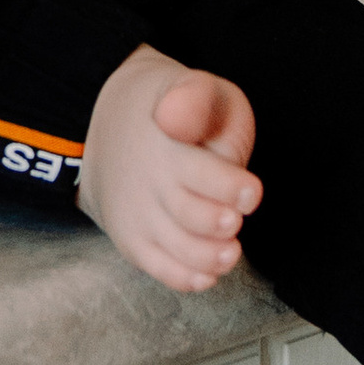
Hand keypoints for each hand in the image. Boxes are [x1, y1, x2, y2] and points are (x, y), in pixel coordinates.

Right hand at [79, 46, 258, 291]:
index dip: (230, 187)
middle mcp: (148, 182)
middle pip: (188, 215)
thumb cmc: (175, 112)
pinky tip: (208, 274)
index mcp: (169, 143)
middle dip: (218, 223)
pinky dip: (184, 277)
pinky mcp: (134, 238)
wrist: (113, 125)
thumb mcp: (192, 87)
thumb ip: (194, 98)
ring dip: (207, 257)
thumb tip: (174, 118)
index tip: (250, 194)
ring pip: (176, 248)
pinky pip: (157, 267)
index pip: (199, 171)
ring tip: (229, 253)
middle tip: (233, 222)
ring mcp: (139, 213)